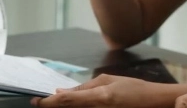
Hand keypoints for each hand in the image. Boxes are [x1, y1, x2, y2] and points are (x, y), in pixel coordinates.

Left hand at [30, 74, 169, 107]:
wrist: (151, 104)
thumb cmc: (133, 89)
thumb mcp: (109, 81)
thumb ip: (85, 86)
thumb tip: (63, 90)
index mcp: (99, 97)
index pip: (66, 100)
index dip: (48, 102)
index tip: (35, 100)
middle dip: (54, 106)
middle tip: (42, 101)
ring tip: (59, 102)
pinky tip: (73, 104)